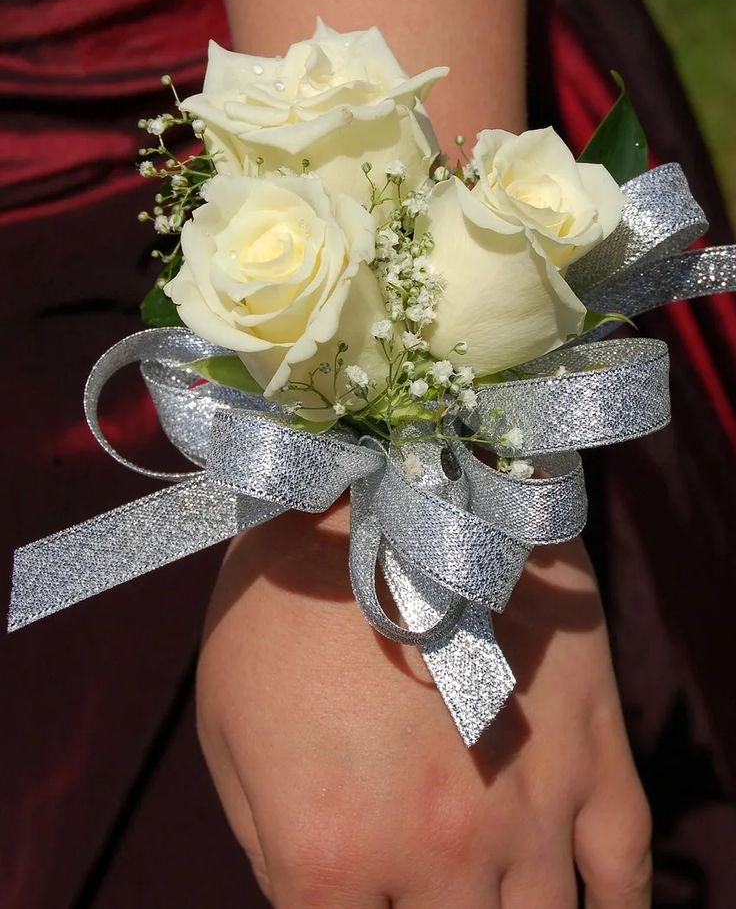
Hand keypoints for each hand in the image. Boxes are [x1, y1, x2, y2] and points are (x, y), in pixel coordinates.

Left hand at [196, 501, 651, 907]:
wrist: (372, 486)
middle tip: (430, 895)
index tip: (359, 904)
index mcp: (328, 855)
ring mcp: (525, 807)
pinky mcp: (591, 751)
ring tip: (492, 898)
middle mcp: (436, 852)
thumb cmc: (281, 602)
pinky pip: (626, 872)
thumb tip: (314, 899)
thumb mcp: (227, 727)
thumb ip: (272, 847)